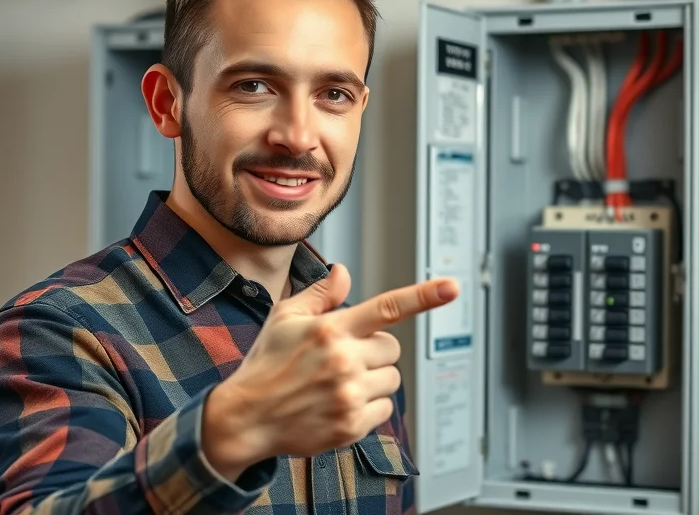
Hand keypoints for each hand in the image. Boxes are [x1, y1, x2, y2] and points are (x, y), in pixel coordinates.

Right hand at [201, 264, 459, 477]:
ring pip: (391, 379)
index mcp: (330, 330)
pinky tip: (339, 404)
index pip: (387, 307)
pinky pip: (384, 410)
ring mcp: (349, 396)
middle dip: (373, 350)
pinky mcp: (351, 426)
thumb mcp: (284, 318)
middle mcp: (344, 361)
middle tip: (343, 358)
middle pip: (392, 348)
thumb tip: (344, 272)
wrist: (245, 418)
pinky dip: (369, 406)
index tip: (452, 287)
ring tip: (338, 383)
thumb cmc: (266, 364)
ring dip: (373, 378)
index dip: (424, 296)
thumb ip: (321, 294)